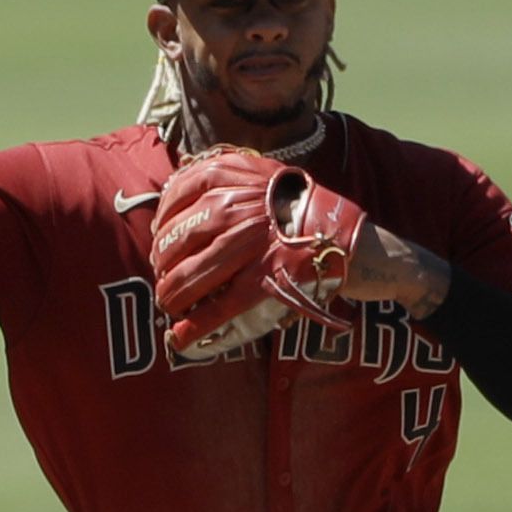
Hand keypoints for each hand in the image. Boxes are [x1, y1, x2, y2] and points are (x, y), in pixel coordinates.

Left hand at [150, 147, 364, 356]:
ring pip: (193, 273)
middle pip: (180, 237)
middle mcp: (239, 205)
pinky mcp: (267, 278)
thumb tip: (181, 183)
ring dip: (173, 294)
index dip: (163, 218)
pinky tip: (181, 336)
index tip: (159, 234)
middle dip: (163, 262)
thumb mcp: (267, 177)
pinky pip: (220, 304)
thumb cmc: (308, 210)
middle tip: (162, 275)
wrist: (352, 238)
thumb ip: (229, 178)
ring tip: (168, 305)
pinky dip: (196, 324)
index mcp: (235, 174)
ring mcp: (252, 243)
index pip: (179, 192)